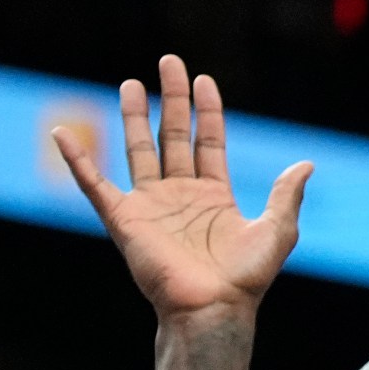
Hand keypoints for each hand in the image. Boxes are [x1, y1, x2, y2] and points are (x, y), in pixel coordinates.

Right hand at [52, 55, 310, 328]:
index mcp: (215, 195)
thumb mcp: (278, 229)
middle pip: (174, 136)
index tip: (205, 81)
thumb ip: (287, 195)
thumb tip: (307, 164)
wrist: (213, 307)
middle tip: (169, 62)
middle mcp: (181, 195)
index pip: (209, 141)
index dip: (208, 112)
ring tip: (130, 83)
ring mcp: (151, 205)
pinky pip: (94, 184)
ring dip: (133, 117)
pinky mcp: (124, 219)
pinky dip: (77, 160)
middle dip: (171, 100)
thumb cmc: (246, 277)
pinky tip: (61, 135)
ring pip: (139, 150)